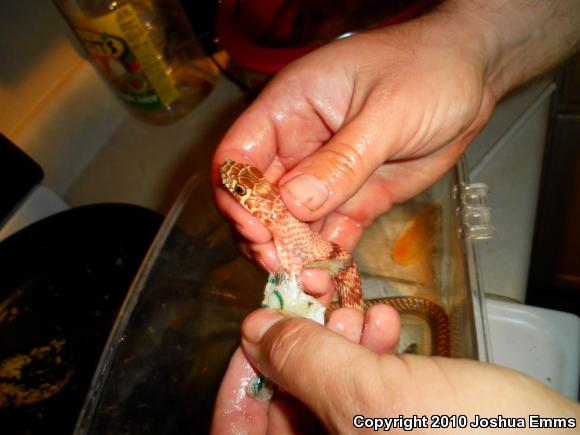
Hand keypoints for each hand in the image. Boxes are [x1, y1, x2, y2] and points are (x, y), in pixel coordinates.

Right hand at [213, 9, 496, 275]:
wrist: (472, 80)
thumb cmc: (428, 73)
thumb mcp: (386, 115)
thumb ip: (341, 161)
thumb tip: (292, 204)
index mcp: (289, 109)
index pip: (240, 154)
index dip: (237, 194)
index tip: (255, 229)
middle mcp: (298, 146)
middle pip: (260, 197)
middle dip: (264, 234)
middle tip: (279, 266)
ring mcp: (326, 176)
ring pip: (293, 223)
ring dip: (294, 255)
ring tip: (309, 283)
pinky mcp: (355, 199)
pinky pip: (331, 233)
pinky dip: (327, 257)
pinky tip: (329, 279)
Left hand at [213, 308, 579, 433]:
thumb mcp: (372, 397)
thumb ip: (304, 360)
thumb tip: (256, 330)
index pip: (241, 429)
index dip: (242, 374)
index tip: (258, 328)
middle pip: (287, 400)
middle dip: (304, 346)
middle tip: (322, 309)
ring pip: (327, 387)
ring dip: (342, 341)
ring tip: (365, 313)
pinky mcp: (400, 429)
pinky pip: (364, 387)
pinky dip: (371, 351)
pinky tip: (387, 325)